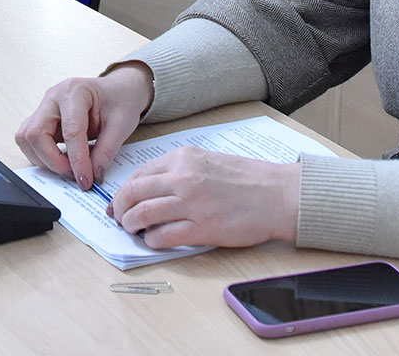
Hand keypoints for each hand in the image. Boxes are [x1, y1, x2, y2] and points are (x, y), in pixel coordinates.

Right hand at [15, 63, 153, 189]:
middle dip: (53, 161)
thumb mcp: (122, 125)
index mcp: (76, 91)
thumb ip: (106, 151)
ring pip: (27, 139)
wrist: (117, 90)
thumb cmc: (120, 101)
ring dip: (44, 159)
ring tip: (69, 167)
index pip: (70, 131)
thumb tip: (92, 176)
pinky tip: (62, 160)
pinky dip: (42, 156)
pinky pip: (30, 141)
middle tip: (75, 175)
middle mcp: (53, 97)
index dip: (77, 160)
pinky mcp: (41, 120)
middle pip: (36, 133)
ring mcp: (44, 108)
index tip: (86, 180)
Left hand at [108, 145, 300, 249]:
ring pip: (142, 214)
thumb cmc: (249, 179)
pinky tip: (155, 240)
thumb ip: (180, 170)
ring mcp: (191, 204)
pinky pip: (163, 236)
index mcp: (184, 158)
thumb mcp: (208, 161)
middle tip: (119, 218)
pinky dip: (152, 240)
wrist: (278, 195)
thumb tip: (152, 187)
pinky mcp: (201, 228)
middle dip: (120, 208)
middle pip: (134, 193)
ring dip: (131, 225)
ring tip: (133, 230)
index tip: (120, 201)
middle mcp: (183, 178)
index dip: (124, 191)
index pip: (139, 174)